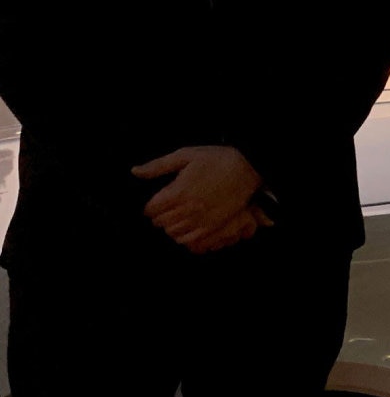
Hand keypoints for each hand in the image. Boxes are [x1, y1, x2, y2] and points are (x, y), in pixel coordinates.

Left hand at [131, 146, 262, 250]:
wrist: (247, 168)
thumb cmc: (216, 159)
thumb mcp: (186, 155)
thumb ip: (158, 166)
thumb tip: (135, 172)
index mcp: (178, 192)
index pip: (151, 210)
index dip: (151, 205)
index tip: (156, 201)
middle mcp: (188, 209)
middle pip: (160, 223)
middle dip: (160, 216)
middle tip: (167, 208)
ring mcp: (201, 220)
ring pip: (173, 234)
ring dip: (172, 226)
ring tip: (178, 217)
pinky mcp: (213, 227)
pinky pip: (190, 241)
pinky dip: (185, 236)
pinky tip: (188, 226)